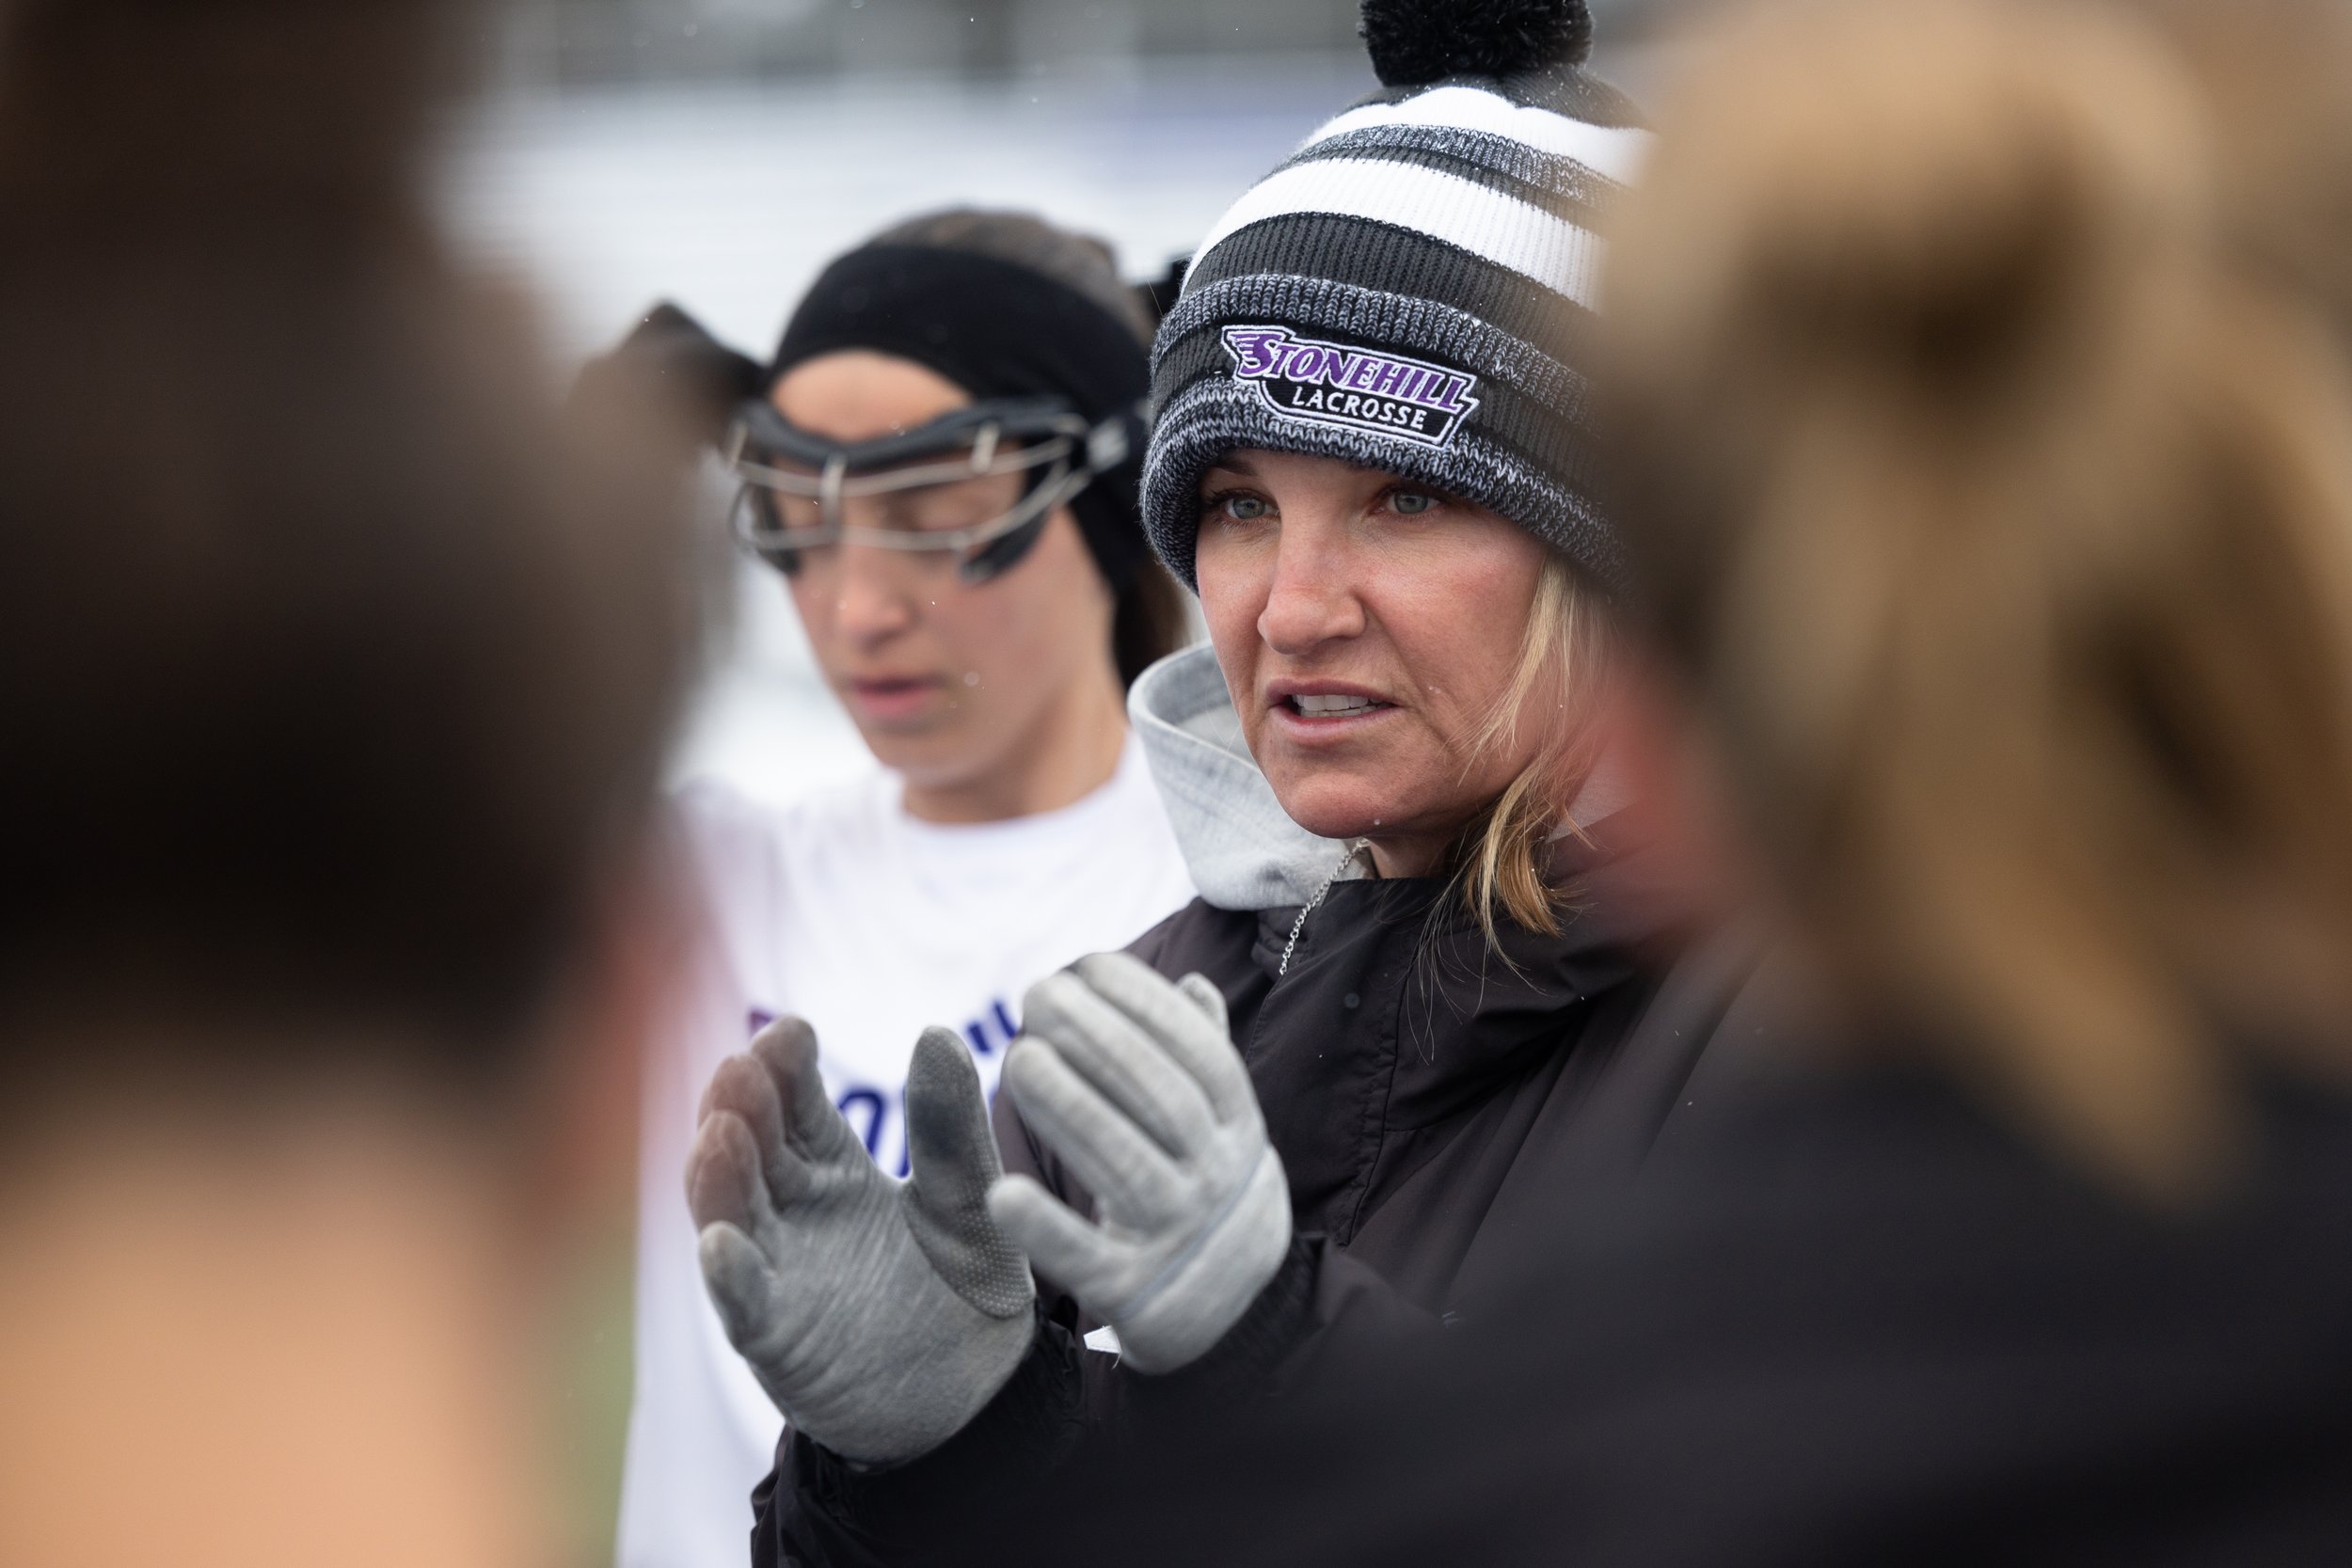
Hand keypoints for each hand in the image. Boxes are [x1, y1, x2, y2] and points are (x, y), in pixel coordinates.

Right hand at [688, 1018, 1034, 1463]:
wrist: (980, 1391)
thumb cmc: (966, 1283)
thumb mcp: (967, 1197)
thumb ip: (949, 1128)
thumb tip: (936, 1032)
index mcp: (831, 1167)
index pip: (794, 1102)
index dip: (785, 1065)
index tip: (792, 1032)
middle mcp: (790, 1211)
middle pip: (750, 1147)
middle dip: (740, 1107)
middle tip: (741, 1069)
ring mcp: (776, 1272)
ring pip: (729, 1213)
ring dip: (718, 1175)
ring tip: (719, 1135)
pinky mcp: (777, 1338)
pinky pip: (743, 1303)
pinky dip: (728, 1274)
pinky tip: (721, 1243)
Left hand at [988, 953, 1290, 1374]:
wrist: (1234, 1315)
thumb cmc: (1204, 1192)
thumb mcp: (1222, 1130)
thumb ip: (1205, 1059)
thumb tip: (1191, 982)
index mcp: (1240, 1130)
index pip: (1200, 1058)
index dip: (1149, 1007)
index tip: (1091, 965)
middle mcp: (1217, 1180)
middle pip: (1163, 1100)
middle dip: (1100, 1040)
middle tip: (1038, 996)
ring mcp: (1178, 1237)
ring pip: (1126, 1165)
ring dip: (1073, 1108)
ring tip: (1019, 1056)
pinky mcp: (1132, 1292)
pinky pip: (1087, 1258)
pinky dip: (1047, 1228)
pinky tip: (1000, 1192)